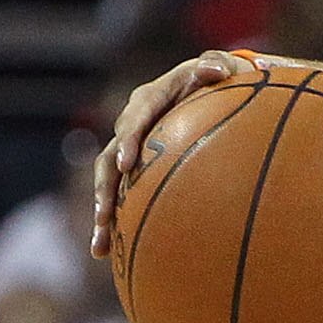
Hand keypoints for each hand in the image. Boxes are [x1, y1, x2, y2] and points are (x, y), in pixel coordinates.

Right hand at [92, 49, 263, 256]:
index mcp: (150, 100)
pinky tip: (104, 254)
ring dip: (103, 212)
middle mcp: (133, 126)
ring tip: (100, 242)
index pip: (134, 119)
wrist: (212, 94)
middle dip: (106, 188)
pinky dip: (112, 225)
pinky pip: (120, 198)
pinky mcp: (135, 172)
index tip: (125, 164)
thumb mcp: (222, 69)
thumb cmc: (220, 81)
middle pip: (109, 158)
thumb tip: (218, 69)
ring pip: (107, 183)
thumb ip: (217, 67)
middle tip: (105, 213)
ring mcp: (130, 150)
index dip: (127, 141)